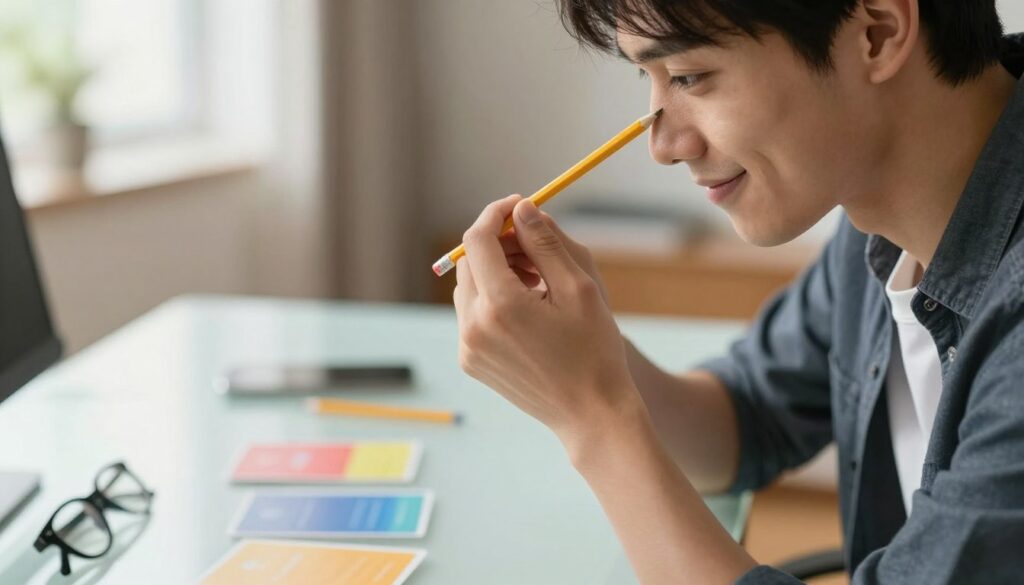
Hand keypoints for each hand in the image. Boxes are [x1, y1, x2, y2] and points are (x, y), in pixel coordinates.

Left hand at [453, 194, 642, 443]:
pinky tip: (528, 308)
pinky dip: (493, 300)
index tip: (520, 206)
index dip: (496, 213)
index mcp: (500, 306)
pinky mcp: (471, 362)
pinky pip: (472, 314)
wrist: (592, 414)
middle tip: (536, 245)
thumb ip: (545, 243)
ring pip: (469, 287)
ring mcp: (468, 347)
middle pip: (470, 262)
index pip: (478, 239)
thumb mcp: (579, 288)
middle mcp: (473, 326)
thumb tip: (522, 209)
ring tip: (537, 279)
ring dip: (496, 272)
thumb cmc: (595, 351)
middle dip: (499, 243)